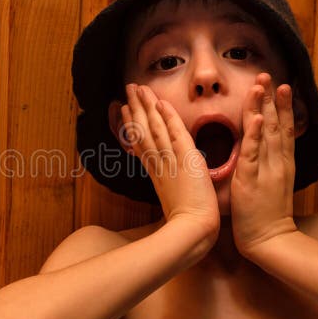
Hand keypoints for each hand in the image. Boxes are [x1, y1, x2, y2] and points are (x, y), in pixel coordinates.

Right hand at [120, 84, 219, 239]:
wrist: (193, 230)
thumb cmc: (187, 225)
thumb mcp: (172, 205)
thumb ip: (169, 191)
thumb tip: (167, 189)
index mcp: (156, 175)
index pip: (141, 144)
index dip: (132, 125)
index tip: (124, 110)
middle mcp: (159, 164)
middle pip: (142, 131)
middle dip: (135, 108)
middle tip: (128, 88)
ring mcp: (171, 160)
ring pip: (155, 127)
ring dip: (146, 106)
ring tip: (138, 88)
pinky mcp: (186, 158)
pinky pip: (175, 132)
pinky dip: (168, 116)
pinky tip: (161, 102)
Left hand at [230, 73, 297, 253]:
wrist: (270, 241)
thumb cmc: (264, 215)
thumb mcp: (270, 185)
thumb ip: (267, 167)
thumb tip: (261, 151)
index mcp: (281, 164)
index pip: (284, 130)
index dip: (283, 107)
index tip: (280, 86)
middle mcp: (278, 163)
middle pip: (278, 125)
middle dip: (274, 99)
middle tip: (270, 74)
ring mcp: (267, 170)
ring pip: (268, 133)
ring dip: (266, 108)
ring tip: (265, 85)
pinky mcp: (252, 180)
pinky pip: (254, 154)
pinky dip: (256, 135)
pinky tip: (258, 117)